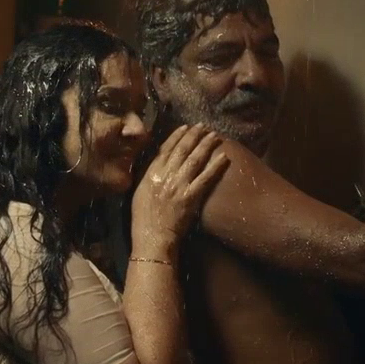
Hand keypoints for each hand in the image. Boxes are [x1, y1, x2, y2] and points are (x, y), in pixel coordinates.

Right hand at [130, 123, 229, 255]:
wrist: (152, 237)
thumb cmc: (143, 219)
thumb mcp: (140, 192)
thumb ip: (149, 176)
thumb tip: (158, 165)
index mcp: (151, 174)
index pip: (165, 149)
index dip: (177, 136)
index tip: (185, 127)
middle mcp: (165, 175)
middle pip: (182, 150)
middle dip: (194, 135)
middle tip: (203, 126)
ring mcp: (179, 185)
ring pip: (195, 159)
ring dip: (206, 145)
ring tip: (215, 136)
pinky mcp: (191, 197)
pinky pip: (206, 178)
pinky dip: (215, 166)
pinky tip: (224, 157)